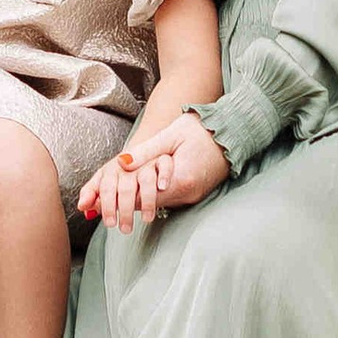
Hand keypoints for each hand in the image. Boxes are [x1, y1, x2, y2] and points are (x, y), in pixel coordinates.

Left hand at [79, 118, 229, 231]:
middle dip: (128, 204)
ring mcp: (194, 195)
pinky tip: (143, 193)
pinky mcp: (197, 193)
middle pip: (150, 205)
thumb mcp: (170, 136)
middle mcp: (188, 192)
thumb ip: (146, 152)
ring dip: (141, 201)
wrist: (234, 131)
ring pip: (160, 204)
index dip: (122, 200)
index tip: (103, 203)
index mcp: (180, 179)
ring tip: (119, 201)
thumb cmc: (201, 129)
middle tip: (105, 209)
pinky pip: (171, 198)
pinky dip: (155, 197)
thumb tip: (121, 163)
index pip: (143, 197)